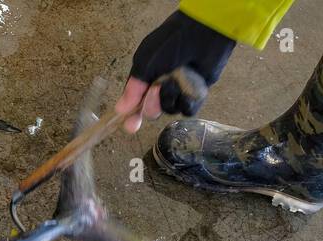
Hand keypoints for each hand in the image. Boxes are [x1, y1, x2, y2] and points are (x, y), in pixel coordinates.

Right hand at [114, 11, 236, 131]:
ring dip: (170, 98)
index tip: (131, 125)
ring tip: (176, 80)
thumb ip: (133, 88)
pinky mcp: (196, 94)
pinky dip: (187, 102)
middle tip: (155, 90)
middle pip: (152, 111)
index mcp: (147, 78)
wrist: (201, 34)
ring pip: (170, 110)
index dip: (132, 116)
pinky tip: (189, 89)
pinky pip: (188, 110)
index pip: (136, 102)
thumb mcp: (144, 62)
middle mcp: (162, 86)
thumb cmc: (171, 43)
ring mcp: (180, 91)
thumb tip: (121, 109)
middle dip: (152, 105)